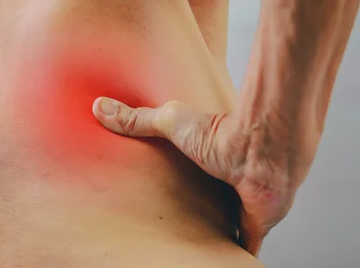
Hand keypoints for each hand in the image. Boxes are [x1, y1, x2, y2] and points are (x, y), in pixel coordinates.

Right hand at [92, 97, 315, 255]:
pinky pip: (246, 244)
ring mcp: (242, 204)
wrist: (261, 151)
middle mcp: (226, 181)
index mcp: (207, 156)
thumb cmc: (221, 132)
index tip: (166, 184)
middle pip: (207, 199)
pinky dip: (236, 253)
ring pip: (226, 223)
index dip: (180, 177)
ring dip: (215, 230)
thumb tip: (98, 107)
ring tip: (193, 245)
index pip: (191, 170)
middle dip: (195, 207)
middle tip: (174, 221)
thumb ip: (137, 119)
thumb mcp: (170, 122)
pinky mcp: (255, 224)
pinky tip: (223, 262)